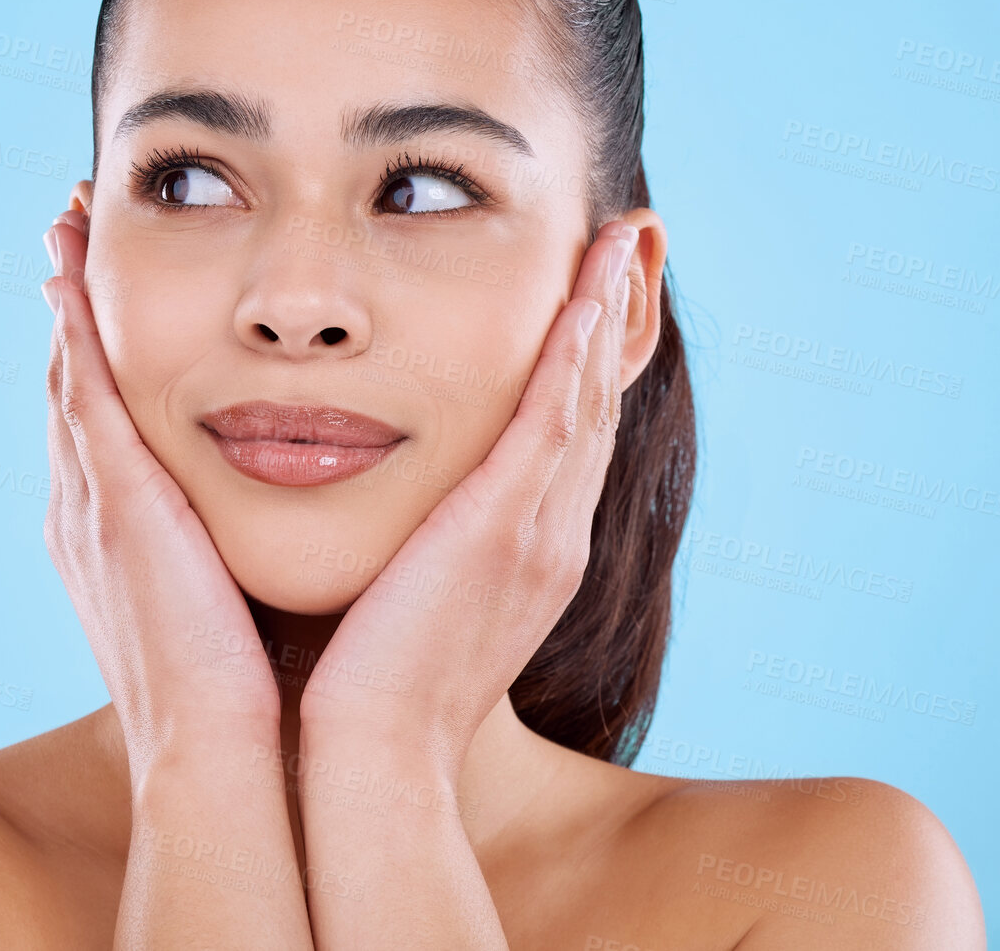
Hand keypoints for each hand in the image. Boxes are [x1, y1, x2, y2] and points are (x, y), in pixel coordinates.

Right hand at [40, 210, 281, 775]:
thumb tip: (267, 509)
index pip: (102, 419)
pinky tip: (69, 278)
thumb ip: (232, 544)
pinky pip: (84, 399)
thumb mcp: (227, 597)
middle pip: (72, 382)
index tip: (101, 287)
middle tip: (69, 228)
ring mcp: (90, 505)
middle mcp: (88, 510)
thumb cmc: (242, 691)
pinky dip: (72, 337)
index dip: (94, 351)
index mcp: (117, 533)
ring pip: (70, 375)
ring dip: (64, 298)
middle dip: (68, 307)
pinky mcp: (113, 506)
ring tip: (64, 225)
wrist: (215, 757)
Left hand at [297, 219, 637, 772]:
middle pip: (595, 405)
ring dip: (607, 314)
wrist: (374, 758)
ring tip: (621, 241)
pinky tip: (585, 292)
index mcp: (530, 552)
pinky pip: (553, 420)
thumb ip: (424, 545)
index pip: (567, 436)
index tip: (588, 297)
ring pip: (586, 398)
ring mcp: (540, 532)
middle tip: (626, 246)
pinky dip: (575, 353)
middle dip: (613, 322)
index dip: (584, 363)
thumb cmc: (373, 683)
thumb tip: (398, 506)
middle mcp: (553, 536)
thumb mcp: (416, 599)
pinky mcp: (505, 529)